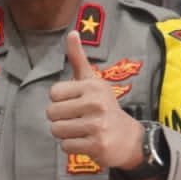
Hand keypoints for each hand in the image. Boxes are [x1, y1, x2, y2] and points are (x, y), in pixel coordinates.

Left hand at [45, 31, 142, 168]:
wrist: (128, 138)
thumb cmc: (103, 106)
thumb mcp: (92, 81)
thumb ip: (78, 59)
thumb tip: (71, 33)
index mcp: (92, 86)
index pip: (53, 93)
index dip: (60, 100)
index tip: (75, 103)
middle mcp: (96, 103)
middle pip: (51, 112)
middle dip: (60, 118)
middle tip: (77, 119)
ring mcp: (97, 125)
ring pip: (57, 130)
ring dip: (64, 133)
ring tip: (80, 130)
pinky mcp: (97, 145)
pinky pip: (66, 146)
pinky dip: (72, 147)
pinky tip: (86, 141)